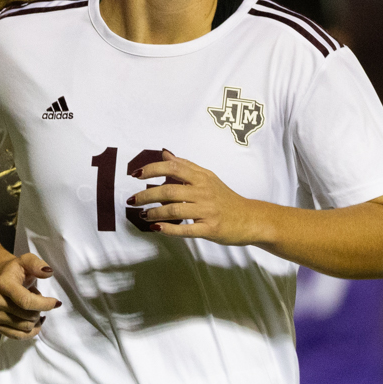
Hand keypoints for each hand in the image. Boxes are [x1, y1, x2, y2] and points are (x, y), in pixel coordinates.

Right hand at [0, 252, 60, 339]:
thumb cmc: (16, 271)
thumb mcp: (27, 261)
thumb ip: (38, 264)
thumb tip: (48, 272)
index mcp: (2, 284)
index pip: (26, 301)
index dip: (44, 304)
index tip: (56, 302)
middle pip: (28, 317)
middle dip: (39, 310)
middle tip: (37, 299)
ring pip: (26, 327)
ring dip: (35, 319)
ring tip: (31, 307)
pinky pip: (19, 336)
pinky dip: (30, 331)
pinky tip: (33, 321)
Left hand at [127, 151, 270, 244]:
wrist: (250, 219)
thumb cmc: (226, 199)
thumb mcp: (208, 178)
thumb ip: (186, 166)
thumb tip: (164, 154)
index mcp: (202, 177)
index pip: (173, 167)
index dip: (152, 169)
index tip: (135, 174)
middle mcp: (204, 191)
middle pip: (169, 190)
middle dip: (146, 194)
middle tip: (132, 200)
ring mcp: (207, 211)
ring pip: (174, 209)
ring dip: (154, 212)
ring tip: (143, 215)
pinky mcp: (210, 228)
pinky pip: (185, 229)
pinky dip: (169, 229)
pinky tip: (157, 228)